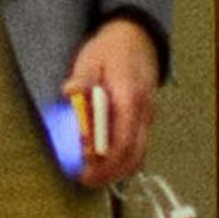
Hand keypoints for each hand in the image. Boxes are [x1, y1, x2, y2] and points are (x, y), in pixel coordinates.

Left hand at [61, 17, 159, 188]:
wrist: (137, 38)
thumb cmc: (111, 50)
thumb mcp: (91, 58)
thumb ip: (82, 79)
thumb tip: (70, 92)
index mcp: (130, 96)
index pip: (122, 139)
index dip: (104, 160)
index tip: (84, 170)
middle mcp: (143, 111)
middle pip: (133, 155)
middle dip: (109, 173)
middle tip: (85, 179)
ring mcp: (148, 118)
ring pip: (138, 156)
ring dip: (116, 170)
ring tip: (92, 174)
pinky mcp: (145, 121)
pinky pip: (138, 149)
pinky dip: (122, 160)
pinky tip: (104, 162)